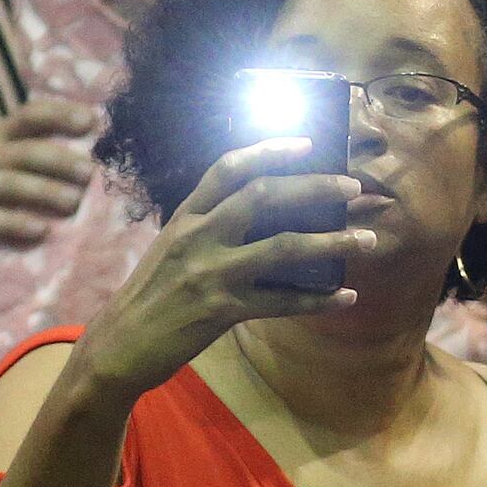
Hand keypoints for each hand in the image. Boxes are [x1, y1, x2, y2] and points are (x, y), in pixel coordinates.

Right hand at [0, 98, 102, 256]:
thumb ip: (34, 152)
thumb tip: (94, 152)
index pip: (28, 116)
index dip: (58, 114)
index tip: (92, 121)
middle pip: (24, 152)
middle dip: (59, 160)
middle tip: (90, 174)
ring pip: (9, 185)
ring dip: (43, 192)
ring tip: (74, 203)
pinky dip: (15, 225)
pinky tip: (41, 231)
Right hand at [70, 138, 371, 398]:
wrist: (119, 345)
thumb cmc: (151, 295)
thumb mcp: (172, 249)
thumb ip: (209, 228)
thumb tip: (266, 215)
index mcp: (185, 216)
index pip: (227, 168)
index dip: (269, 149)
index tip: (307, 142)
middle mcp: (198, 237)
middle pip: (264, 196)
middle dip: (315, 186)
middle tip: (353, 186)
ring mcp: (210, 274)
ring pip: (284, 247)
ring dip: (333, 242)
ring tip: (368, 240)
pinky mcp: (221, 311)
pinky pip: (282, 302)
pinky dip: (319, 300)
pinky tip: (346, 297)